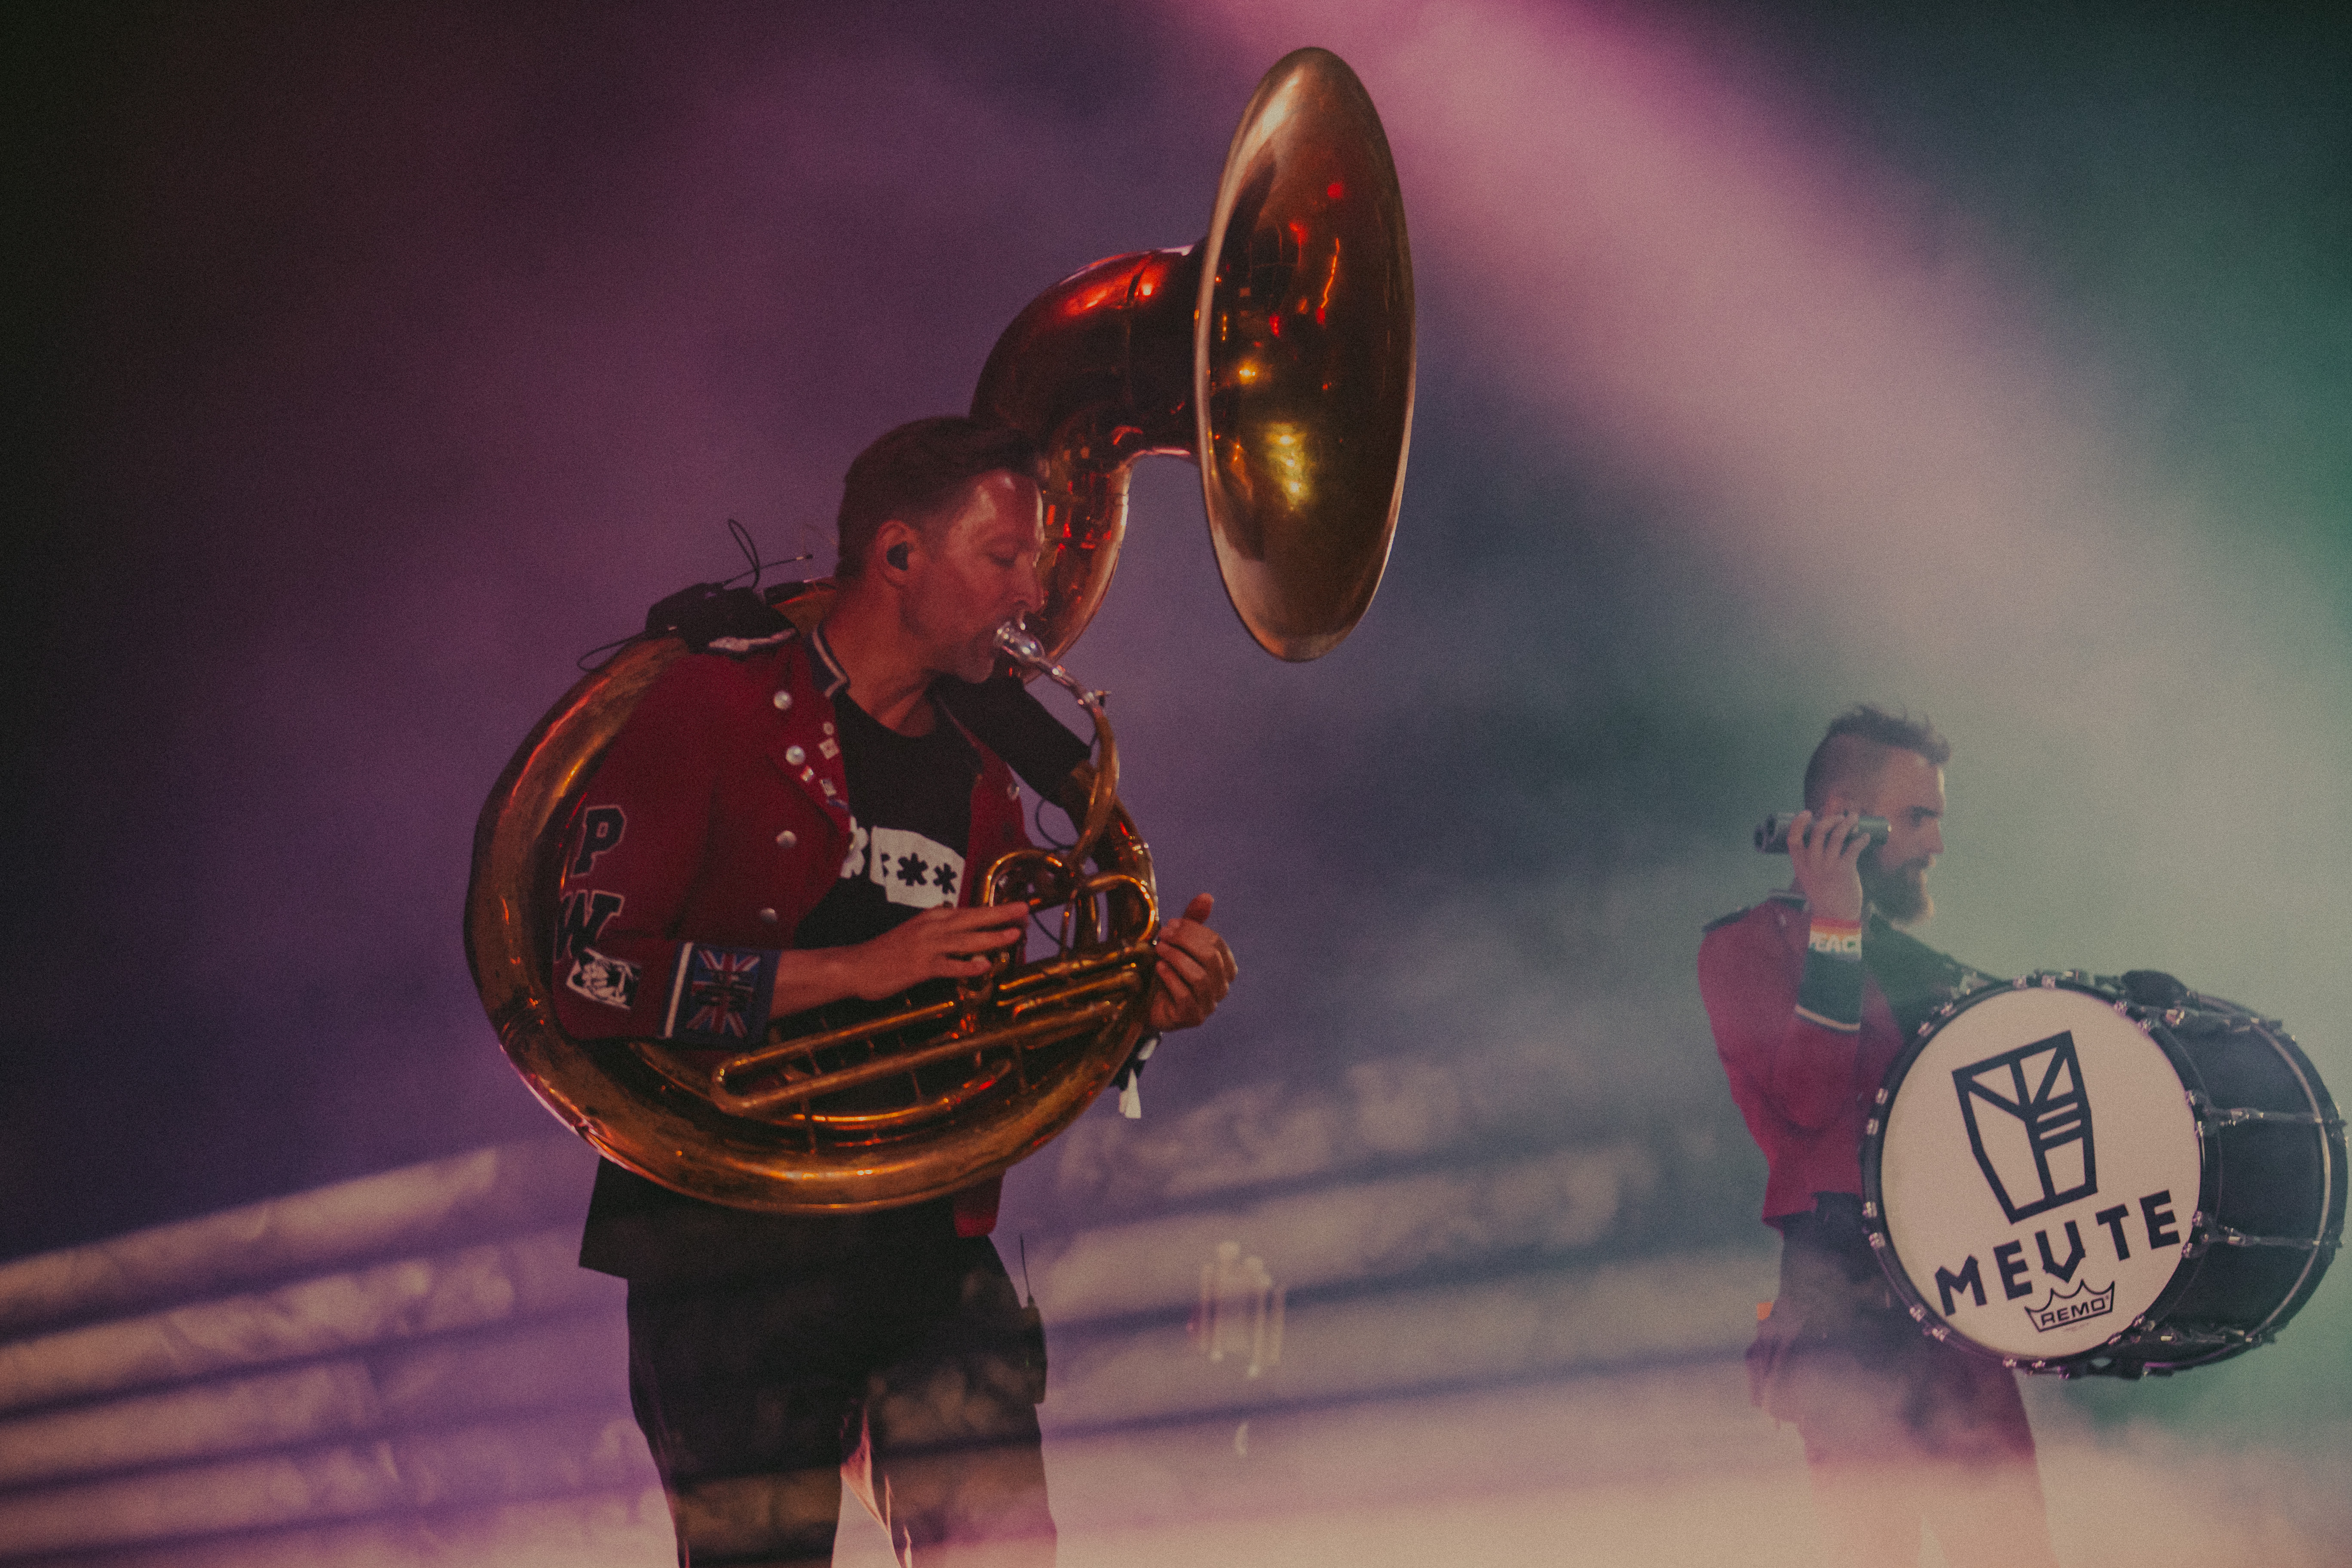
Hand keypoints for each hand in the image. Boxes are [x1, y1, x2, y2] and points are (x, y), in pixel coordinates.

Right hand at [841, 903, 1029, 999]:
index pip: (968, 911)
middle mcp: (931, 927)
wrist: (855, 965)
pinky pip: (949, 966)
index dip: (993, 911)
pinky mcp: (920, 967)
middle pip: (973, 918)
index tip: (1015, 909)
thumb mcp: (913, 931)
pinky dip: (968, 966)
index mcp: (930, 917)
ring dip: (992, 937)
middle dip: (1001, 914)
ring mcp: (926, 946)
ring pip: (966, 939)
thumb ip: (935, 926)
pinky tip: (985, 966)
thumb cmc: (884, 952)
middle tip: (1024, 909)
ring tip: (1015, 935)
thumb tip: (954, 921)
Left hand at [1148, 893, 1236, 1030]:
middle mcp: (1222, 987)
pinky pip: (1186, 996)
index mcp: (1225, 967)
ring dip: (1176, 958)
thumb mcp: (1178, 944)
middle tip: (1163, 934)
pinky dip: (1171, 978)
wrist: (1145, 1002)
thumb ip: (1192, 922)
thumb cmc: (1166, 969)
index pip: (1216, 942)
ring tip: (1159, 949)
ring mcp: (1209, 1005)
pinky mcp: (1193, 1018)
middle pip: (1210, 958)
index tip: (1170, 924)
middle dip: (1185, 941)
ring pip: (1200, 977)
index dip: (1192, 930)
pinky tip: (1159, 968)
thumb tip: (1207, 896)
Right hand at [1786, 809, 1867, 922]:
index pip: (1793, 838)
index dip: (1798, 823)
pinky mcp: (1845, 869)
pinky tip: (1865, 837)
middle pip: (1818, 831)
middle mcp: (1813, 863)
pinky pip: (1853, 847)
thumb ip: (1812, 863)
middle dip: (1830, 819)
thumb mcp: (1809, 879)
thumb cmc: (1823, 897)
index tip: (1807, 813)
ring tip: (1853, 818)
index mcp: (1800, 865)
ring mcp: (1828, 865)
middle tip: (1839, 817)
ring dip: (1847, 823)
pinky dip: (1861, 839)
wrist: (1834, 917)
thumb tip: (1824, 843)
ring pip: (1837, 835)